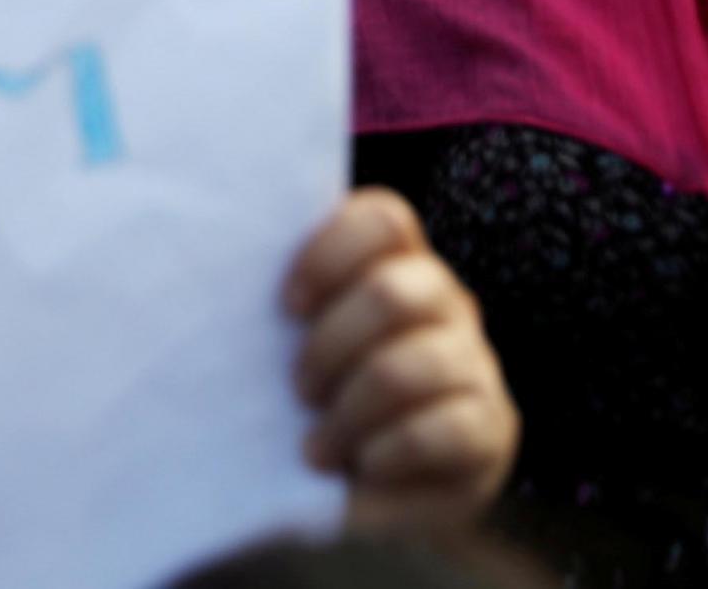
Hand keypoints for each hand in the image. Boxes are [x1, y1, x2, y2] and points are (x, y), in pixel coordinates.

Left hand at [287, 189, 516, 533]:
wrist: (372, 489)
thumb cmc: (319, 400)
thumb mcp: (296, 344)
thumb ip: (284, 304)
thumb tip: (215, 274)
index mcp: (396, 261)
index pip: (384, 218)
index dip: (329, 255)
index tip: (286, 307)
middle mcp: (444, 301)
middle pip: (393, 292)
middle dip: (329, 347)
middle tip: (299, 390)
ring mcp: (475, 361)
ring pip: (415, 363)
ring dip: (351, 411)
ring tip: (317, 447)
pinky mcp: (492, 428)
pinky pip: (445, 428)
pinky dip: (389, 450)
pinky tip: (364, 463)